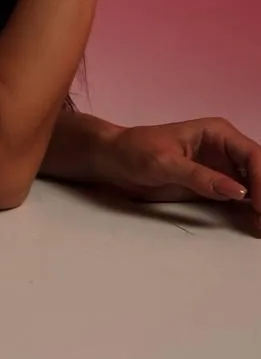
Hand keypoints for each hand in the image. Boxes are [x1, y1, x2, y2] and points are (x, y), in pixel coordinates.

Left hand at [95, 116, 260, 230]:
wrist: (113, 160)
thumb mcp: (164, 163)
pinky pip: (239, 199)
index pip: (251, 155)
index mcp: (217, 133)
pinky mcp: (213, 186)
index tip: (260, 206)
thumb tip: (238, 192)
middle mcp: (225, 149)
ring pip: (253, 187)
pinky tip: (254, 225)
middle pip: (258, 170)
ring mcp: (221, 168)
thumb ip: (200, 177)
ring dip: (260, 205)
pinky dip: (249, 212)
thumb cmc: (134, 152)